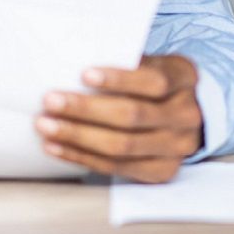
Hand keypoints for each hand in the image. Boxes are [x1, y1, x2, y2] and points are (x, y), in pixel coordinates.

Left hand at [35, 54, 202, 183]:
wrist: (188, 115)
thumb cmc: (156, 81)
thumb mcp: (151, 62)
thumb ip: (125, 62)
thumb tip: (72, 62)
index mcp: (185, 78)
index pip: (154, 81)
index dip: (119, 79)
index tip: (84, 74)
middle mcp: (186, 115)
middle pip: (132, 116)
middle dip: (86, 109)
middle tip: (51, 101)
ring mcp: (177, 148)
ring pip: (121, 146)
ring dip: (77, 136)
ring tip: (45, 125)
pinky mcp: (161, 171)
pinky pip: (115, 167)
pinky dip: (81, 156)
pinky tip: (55, 146)